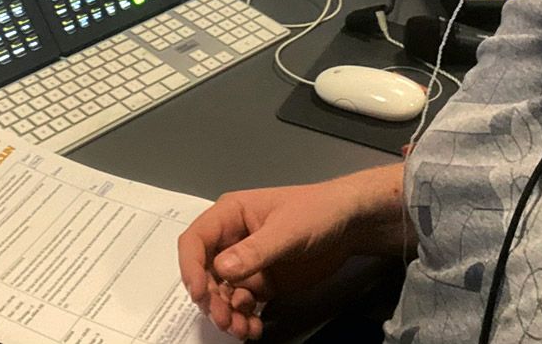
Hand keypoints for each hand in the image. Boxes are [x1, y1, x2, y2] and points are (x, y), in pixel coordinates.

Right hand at [176, 166, 403, 339]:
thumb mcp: (287, 230)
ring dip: (227, 313)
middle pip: (205, 273)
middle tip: (226, 319)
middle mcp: (231, 241)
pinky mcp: (261, 283)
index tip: (200, 294)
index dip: (190, 267)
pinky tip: (254, 328)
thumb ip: (255, 250)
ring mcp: (246, 264)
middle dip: (211, 299)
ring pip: (222, 294)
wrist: (351, 225)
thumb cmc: (317, 213)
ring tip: (243, 329)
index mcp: (230, 216)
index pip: (196, 241)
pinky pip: (243, 304)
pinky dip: (244, 318)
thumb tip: (221, 269)